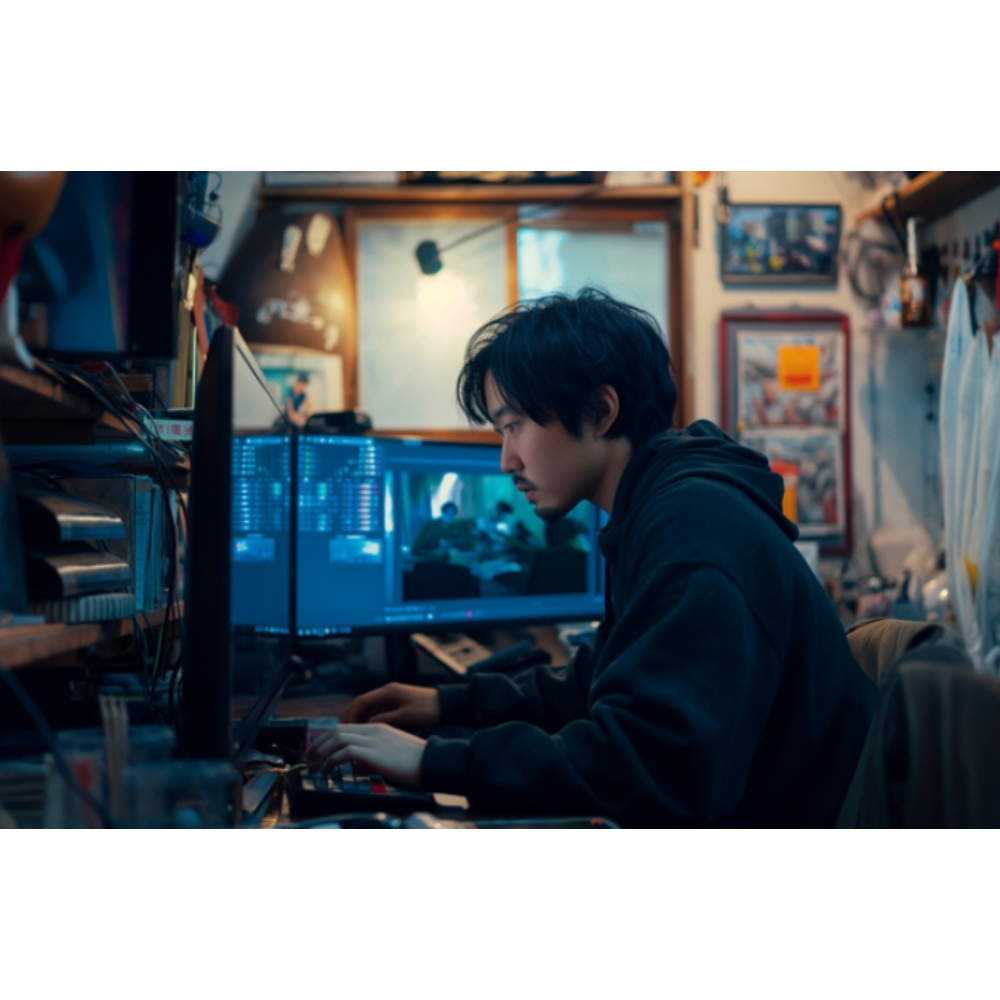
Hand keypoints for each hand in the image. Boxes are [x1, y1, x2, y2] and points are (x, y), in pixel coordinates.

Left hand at [306, 724, 426, 788]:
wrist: (432, 761)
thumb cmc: (417, 761)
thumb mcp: (394, 752)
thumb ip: (376, 752)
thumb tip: (360, 763)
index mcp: (379, 727)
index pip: (346, 727)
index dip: (328, 738)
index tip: (319, 750)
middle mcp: (373, 729)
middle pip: (337, 730)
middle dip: (319, 743)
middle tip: (309, 757)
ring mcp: (372, 739)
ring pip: (336, 738)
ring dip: (320, 752)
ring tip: (313, 765)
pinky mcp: (372, 751)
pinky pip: (343, 753)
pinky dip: (330, 761)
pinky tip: (327, 771)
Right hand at [340, 683, 441, 730]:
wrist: (447, 705)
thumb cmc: (428, 709)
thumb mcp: (406, 716)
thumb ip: (386, 720)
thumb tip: (367, 725)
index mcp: (388, 692)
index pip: (362, 701)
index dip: (350, 714)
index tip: (343, 727)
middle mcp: (387, 693)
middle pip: (362, 705)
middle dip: (351, 717)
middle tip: (341, 732)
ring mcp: (392, 700)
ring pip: (369, 710)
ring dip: (360, 721)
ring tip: (351, 736)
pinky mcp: (397, 707)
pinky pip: (378, 714)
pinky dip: (370, 723)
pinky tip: (367, 734)